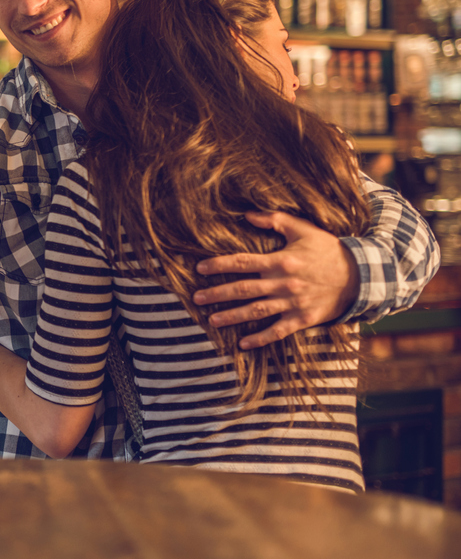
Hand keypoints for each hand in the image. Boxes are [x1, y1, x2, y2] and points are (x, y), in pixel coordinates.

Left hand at [192, 211, 358, 350]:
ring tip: (211, 321)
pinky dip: (260, 339)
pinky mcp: (303, 319)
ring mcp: (292, 303)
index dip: (219, 265)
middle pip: (242, 290)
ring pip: (255, 312)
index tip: (199, 268)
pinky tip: (243, 343)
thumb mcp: (303, 229)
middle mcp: (283, 283)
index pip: (242, 262)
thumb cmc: (329, 249)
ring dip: (232, 317)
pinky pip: (278, 331)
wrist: (361, 275)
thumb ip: (274, 221)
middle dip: (217, 294)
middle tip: (196, 298)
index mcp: (280, 261)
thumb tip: (246, 214)